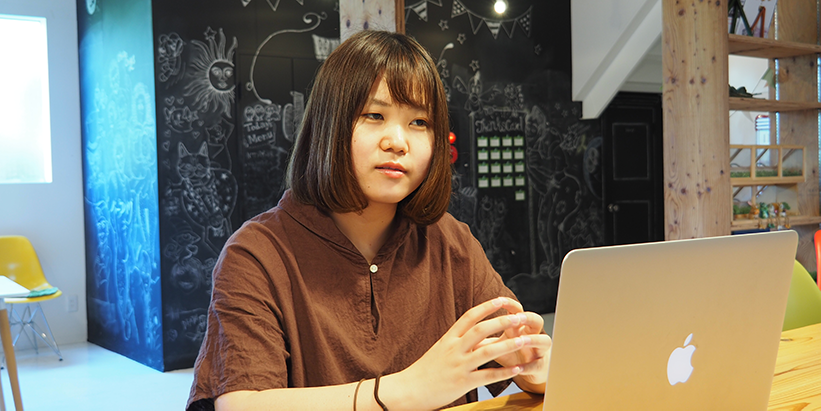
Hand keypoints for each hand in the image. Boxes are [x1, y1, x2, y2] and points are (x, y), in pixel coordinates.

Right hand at [381, 297, 537, 409]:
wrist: (407, 390)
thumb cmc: (424, 371)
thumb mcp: (440, 350)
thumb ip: (457, 341)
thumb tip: (476, 333)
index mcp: (449, 339)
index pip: (470, 316)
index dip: (488, 306)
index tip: (503, 300)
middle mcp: (454, 349)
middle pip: (481, 329)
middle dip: (503, 321)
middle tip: (520, 317)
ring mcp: (458, 365)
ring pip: (487, 351)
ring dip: (508, 344)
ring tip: (525, 340)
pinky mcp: (462, 383)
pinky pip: (487, 376)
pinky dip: (504, 372)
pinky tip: (517, 369)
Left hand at [478, 301, 551, 391]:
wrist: (527, 372)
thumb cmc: (509, 355)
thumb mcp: (494, 345)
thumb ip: (481, 338)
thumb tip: (460, 331)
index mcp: (518, 327)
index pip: (517, 310)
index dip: (510, 304)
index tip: (499, 300)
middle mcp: (531, 335)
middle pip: (535, 320)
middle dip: (527, 318)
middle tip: (517, 318)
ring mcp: (538, 350)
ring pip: (543, 340)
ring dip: (533, 339)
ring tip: (522, 341)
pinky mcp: (540, 366)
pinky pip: (538, 364)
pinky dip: (529, 366)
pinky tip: (520, 368)